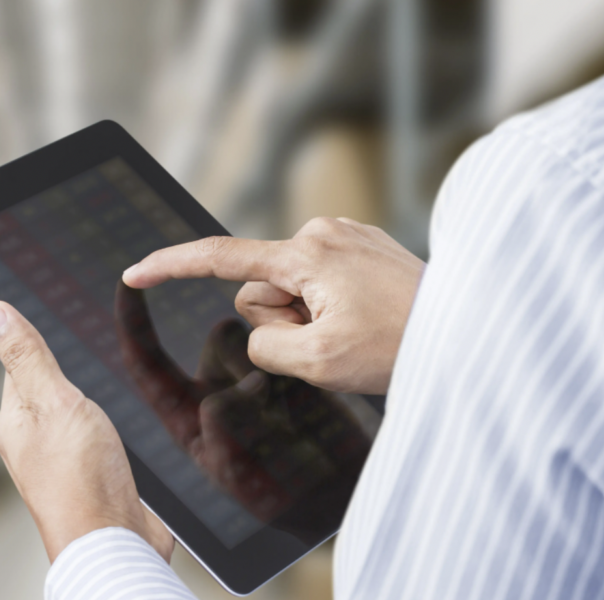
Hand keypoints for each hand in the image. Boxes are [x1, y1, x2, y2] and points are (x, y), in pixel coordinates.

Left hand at [0, 301, 173, 563]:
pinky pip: (100, 440)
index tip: (56, 318)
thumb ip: (28, 356)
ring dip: (94, 401)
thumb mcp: (54, 400)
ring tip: (111, 385)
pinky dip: (113, 427)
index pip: (18, 366)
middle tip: (92, 347)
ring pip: (78, 416)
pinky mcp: (96, 479)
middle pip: (49, 391)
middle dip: (70, 371)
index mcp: (14, 422)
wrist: (116, 546)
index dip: (36, 342)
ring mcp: (66, 463)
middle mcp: (34, 443)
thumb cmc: (82, 479)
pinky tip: (126, 425)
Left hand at [115, 284, 369, 540]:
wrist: (332, 494)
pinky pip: (290, 345)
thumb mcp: (236, 472)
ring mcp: (254, 377)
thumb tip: (239, 387)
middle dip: (245, 357)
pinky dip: (299, 365)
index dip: (132, 321)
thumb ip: (223, 428)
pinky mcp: (291, 369)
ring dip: (274, 364)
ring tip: (293, 413)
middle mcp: (216, 387)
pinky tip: (308, 405)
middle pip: (221, 338)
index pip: (146, 361)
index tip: (127, 281)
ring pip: (259, 339)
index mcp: (185, 413)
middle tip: (270, 406)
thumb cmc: (277, 495)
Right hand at [122, 218, 424, 393]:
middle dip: (283, 321)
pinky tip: (368, 319)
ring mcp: (345, 237)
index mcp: (304, 254)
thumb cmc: (400, 346)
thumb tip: (263, 329)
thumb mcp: (316, 361)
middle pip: (262, 290)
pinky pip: (321, 284)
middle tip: (332, 342)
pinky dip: (331, 308)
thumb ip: (265, 345)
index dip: (171, 267)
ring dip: (310, 318)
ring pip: (292, 291)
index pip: (218, 258)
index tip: (135, 272)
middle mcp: (322, 233)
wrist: (469, 331)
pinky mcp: (362, 248)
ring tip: (357, 330)